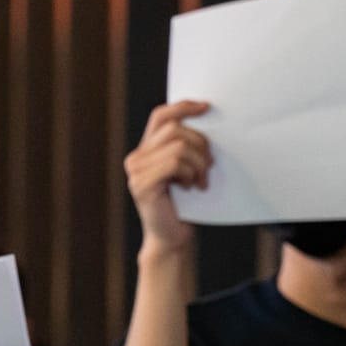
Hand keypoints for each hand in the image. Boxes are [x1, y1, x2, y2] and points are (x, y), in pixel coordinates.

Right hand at [125, 100, 211, 255]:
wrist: (172, 238)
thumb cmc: (184, 205)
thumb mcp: (186, 169)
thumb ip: (185, 146)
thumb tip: (207, 119)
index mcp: (145, 151)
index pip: (161, 116)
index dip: (183, 106)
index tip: (207, 107)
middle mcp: (135, 158)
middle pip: (175, 129)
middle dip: (200, 144)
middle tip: (209, 165)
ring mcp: (135, 172)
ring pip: (178, 146)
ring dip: (198, 162)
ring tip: (201, 180)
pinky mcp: (142, 185)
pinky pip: (174, 164)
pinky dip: (190, 173)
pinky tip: (192, 186)